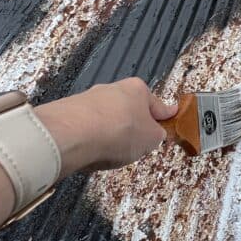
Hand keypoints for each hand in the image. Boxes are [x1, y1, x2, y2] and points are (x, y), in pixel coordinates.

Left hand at [34, 77, 177, 177]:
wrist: (73, 135)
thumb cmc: (119, 132)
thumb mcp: (151, 139)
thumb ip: (158, 134)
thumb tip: (156, 133)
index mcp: (137, 89)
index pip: (156, 104)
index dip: (165, 114)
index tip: (171, 114)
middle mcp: (112, 88)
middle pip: (129, 108)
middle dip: (133, 124)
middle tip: (137, 144)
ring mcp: (89, 98)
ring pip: (107, 117)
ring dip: (111, 131)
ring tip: (110, 152)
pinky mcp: (69, 111)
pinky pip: (87, 126)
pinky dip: (92, 137)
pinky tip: (92, 150)